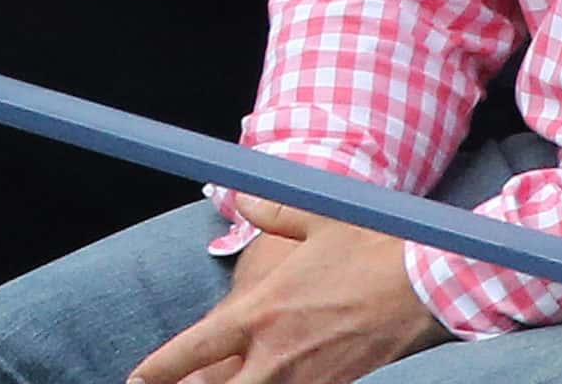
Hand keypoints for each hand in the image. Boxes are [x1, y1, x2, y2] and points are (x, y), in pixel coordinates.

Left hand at [130, 197, 450, 383]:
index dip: (158, 370)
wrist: (424, 284)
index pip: (193, 349)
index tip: (136, 379)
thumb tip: (239, 196)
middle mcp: (275, 351)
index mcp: (259, 310)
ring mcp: (305, 376)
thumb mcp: (312, 219)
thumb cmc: (367, 248)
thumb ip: (269, 212)